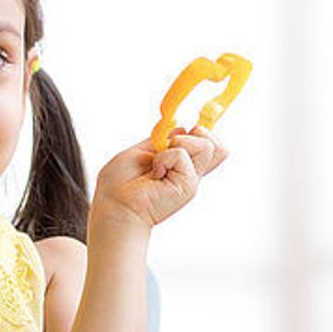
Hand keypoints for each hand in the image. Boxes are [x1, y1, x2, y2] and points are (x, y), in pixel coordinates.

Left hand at [91, 127, 228, 228]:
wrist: (115, 206)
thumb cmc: (120, 184)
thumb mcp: (142, 151)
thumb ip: (164, 141)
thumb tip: (183, 129)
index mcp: (181, 165)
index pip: (210, 146)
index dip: (208, 130)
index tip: (192, 126)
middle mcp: (190, 173)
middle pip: (217, 145)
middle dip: (198, 133)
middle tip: (172, 144)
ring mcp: (190, 179)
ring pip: (207, 145)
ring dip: (180, 143)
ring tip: (161, 160)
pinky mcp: (188, 186)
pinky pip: (181, 154)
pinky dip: (164, 157)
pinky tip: (155, 173)